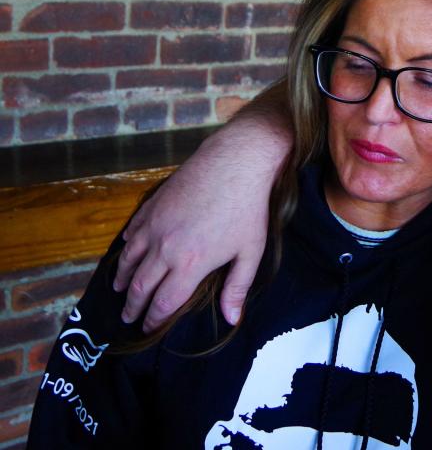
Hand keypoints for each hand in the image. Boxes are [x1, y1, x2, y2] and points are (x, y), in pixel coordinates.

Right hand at [113, 112, 289, 331]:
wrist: (235, 162)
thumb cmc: (248, 208)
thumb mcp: (251, 251)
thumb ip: (237, 287)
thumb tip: (232, 319)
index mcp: (190, 264)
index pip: (164, 303)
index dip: (154, 319)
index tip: (148, 329)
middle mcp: (166, 248)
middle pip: (141, 286)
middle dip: (133, 305)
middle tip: (128, 317)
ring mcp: (156, 225)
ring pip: (130, 259)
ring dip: (123, 278)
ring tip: (120, 289)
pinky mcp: (153, 205)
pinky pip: (133, 231)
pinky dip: (127, 246)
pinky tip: (127, 252)